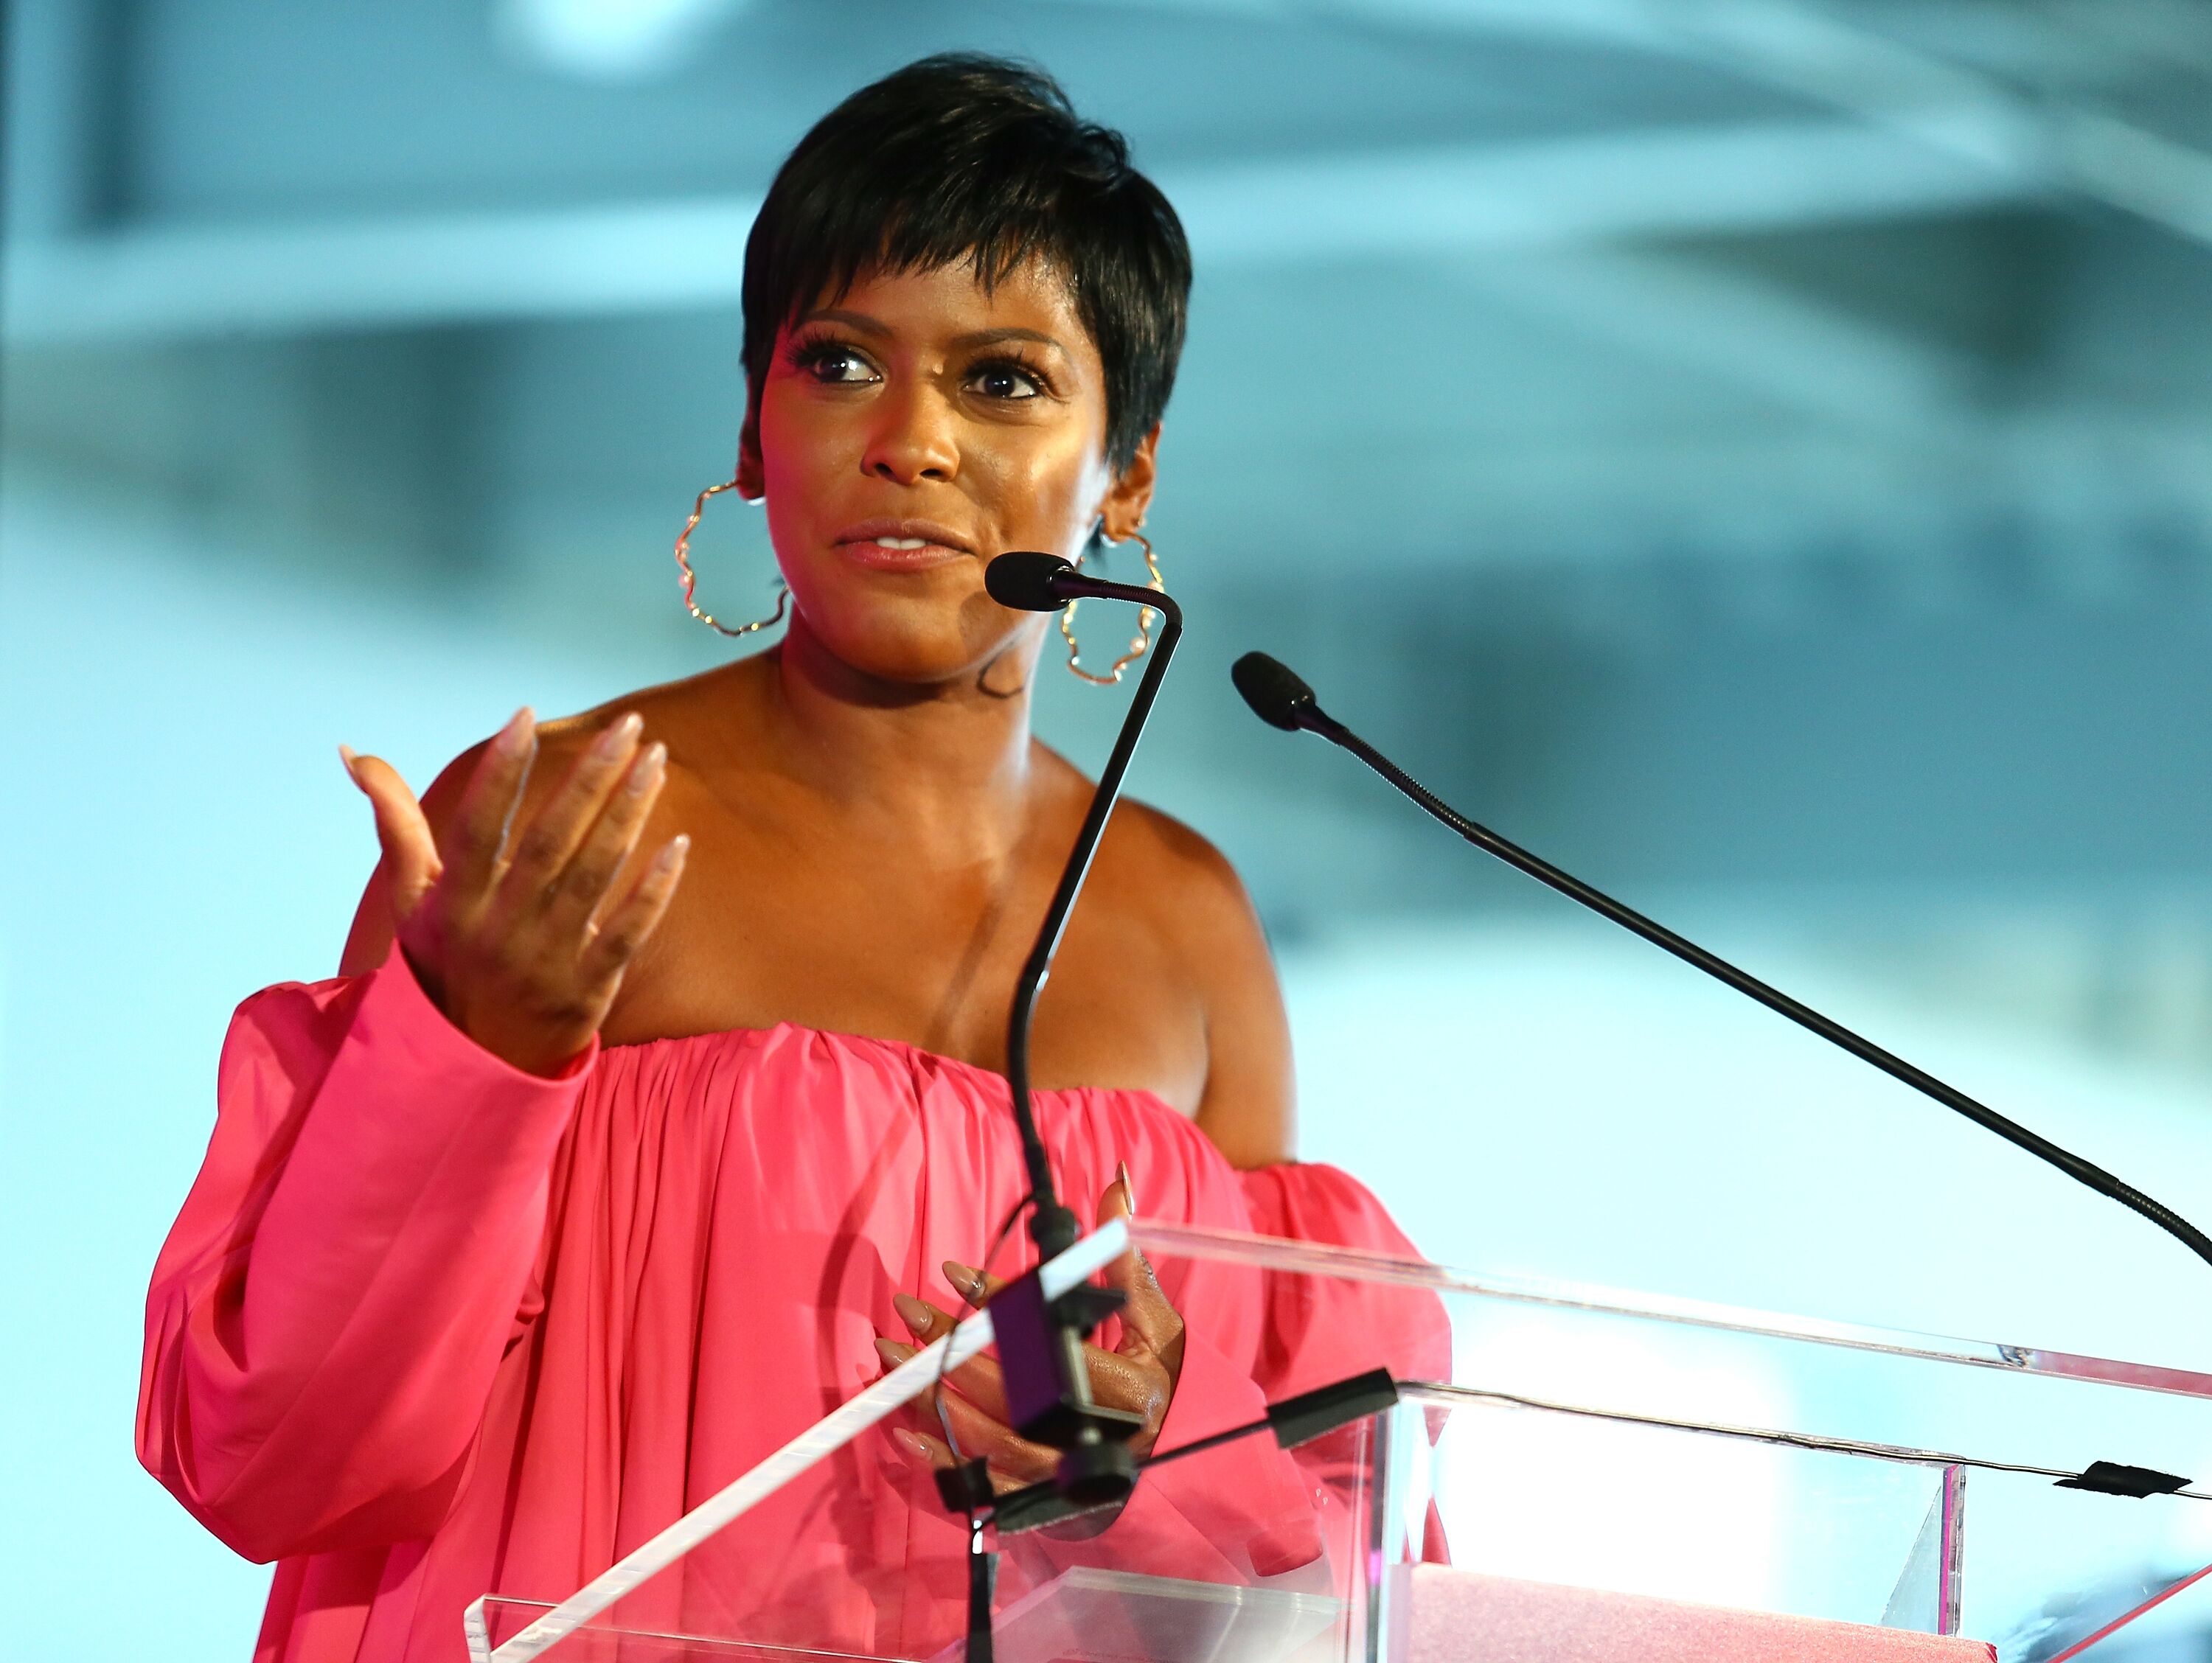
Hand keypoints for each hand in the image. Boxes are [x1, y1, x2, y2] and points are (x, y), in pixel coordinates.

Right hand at [341, 708, 688, 1075]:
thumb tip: (352, 750)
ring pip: (593, 876)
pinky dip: (654, 891)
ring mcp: (545, 961)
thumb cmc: (443, 965)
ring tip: (655, 760)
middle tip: (627, 726)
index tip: (525, 713)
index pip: (476, 827)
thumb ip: (396, 823)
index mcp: (453, 904)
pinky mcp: (589, 989)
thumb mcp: (412, 901)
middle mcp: (498, 930)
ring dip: (627, 814)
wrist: (471, 1066)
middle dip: (589, 778)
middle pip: (548, 842)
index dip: (499, 772)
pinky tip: (679, 844)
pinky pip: (628, 933)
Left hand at [877, 1167, 1183, 1491]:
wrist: (1176, 1455)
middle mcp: (1090, 1438)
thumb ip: (1125, 1256)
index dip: (1000, 1307)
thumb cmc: (1161, 1377)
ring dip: (931, 1398)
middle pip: (1007, 1394)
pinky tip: (904, 1428)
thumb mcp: (1154, 1319)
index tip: (954, 1274)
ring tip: (890, 1360)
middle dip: (950, 1348)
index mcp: (1125, 1389)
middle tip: (907, 1311)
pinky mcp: (1039, 1497)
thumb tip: (1116, 1181)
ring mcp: (1061, 1474)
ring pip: (985, 1441)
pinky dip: (940, 1457)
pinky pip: (981, 1482)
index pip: (1049, 1344)